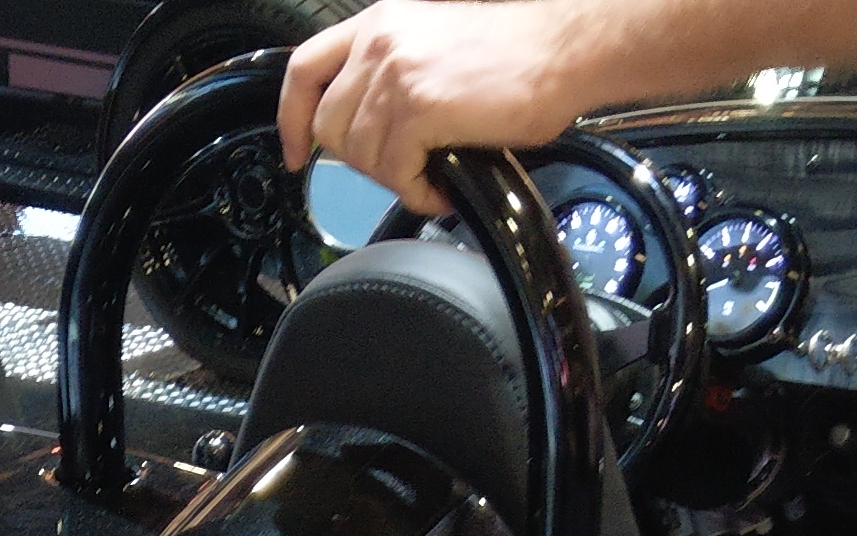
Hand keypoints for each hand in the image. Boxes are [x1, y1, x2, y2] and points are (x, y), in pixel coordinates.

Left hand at [279, 0, 585, 215]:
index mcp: (379, 22)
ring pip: (361, 156)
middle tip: (404, 170)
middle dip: (362, 162)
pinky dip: (419, 193)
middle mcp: (379, 42)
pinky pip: (396, 173)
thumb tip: (369, 131)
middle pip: (329, 127)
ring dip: (396, 179)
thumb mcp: (433, 44)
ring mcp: (395, 74)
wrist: (564, 49)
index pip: (304, 69)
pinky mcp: (418, 107)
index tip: (296, 153)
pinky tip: (444, 186)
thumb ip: (391, 74)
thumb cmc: (517, 54)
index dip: (291, 118)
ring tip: (433, 176)